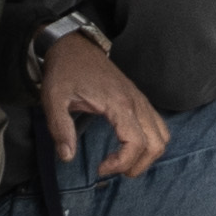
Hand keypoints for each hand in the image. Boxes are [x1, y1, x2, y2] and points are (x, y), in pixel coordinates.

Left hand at [38, 31, 168, 182]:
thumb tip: (67, 157)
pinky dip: (150, 142)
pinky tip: (127, 145)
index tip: (100, 168)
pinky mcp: (139, 99)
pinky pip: (158, 126)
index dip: (121, 163)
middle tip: (111, 169)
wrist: (75, 46)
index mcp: (118, 103)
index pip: (136, 143)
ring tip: (121, 161)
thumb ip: (59, 128)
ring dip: (147, 155)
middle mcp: (136, 102)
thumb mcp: (53, 99)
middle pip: (157, 144)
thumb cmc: (65, 71)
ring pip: (162, 136)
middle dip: (138, 165)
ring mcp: (140, 100)